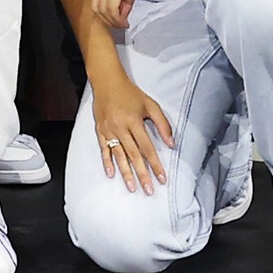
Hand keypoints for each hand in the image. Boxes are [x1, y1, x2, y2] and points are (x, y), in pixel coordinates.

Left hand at [86, 0, 168, 30]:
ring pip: (104, 9)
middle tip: (120, 25)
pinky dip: (117, 18)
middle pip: (97, 7)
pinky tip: (125, 21)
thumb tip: (120, 16)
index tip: (116, 22)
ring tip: (124, 24)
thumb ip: (123, 1)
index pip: (96, 2)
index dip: (105, 16)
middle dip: (108, 21)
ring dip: (113, 21)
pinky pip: (112, 7)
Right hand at [86, 74, 175, 189]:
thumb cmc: (130, 93)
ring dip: (126, 173)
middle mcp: (121, 128)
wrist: (106, 81)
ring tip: (132, 188)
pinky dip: (107, 162)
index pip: (147, 148)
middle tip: (149, 190)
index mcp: (134, 121)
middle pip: (134, 155)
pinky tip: (112, 174)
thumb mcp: (150, 104)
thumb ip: (163, 124)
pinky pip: (104, 149)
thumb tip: (172, 144)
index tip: (162, 178)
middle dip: (142, 174)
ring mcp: (109, 130)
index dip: (156, 164)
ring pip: (119, 155)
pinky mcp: (100, 131)